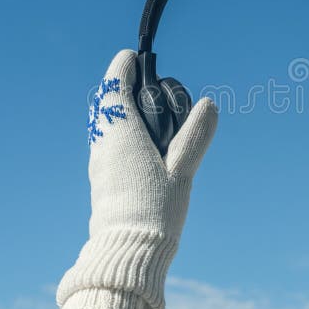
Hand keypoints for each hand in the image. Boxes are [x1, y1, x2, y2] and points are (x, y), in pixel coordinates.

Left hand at [57, 49, 217, 308]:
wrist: (128, 252)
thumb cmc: (155, 209)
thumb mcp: (183, 169)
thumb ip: (195, 136)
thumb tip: (210, 103)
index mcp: (120, 133)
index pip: (114, 86)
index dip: (123, 67)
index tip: (133, 56)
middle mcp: (103, 144)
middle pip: (105, 103)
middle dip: (120, 86)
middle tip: (141, 79)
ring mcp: (98, 163)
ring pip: (103, 124)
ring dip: (118, 110)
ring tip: (142, 110)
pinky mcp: (101, 180)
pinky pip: (105, 143)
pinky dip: (118, 131)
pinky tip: (138, 145)